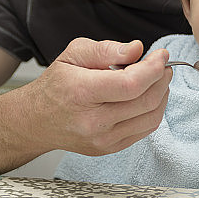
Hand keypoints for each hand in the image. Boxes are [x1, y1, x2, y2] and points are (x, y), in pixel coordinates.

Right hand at [26, 38, 171, 156]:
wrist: (36, 121)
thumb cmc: (56, 85)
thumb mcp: (74, 54)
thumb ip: (107, 49)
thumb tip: (137, 49)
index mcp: (82, 92)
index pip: (130, 85)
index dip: (153, 68)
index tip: (161, 55)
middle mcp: (93, 121)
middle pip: (146, 101)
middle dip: (162, 79)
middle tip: (161, 65)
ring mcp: (102, 139)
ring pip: (151, 117)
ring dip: (162, 94)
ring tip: (156, 79)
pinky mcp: (109, 148)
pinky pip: (145, 129)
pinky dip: (154, 110)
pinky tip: (147, 96)